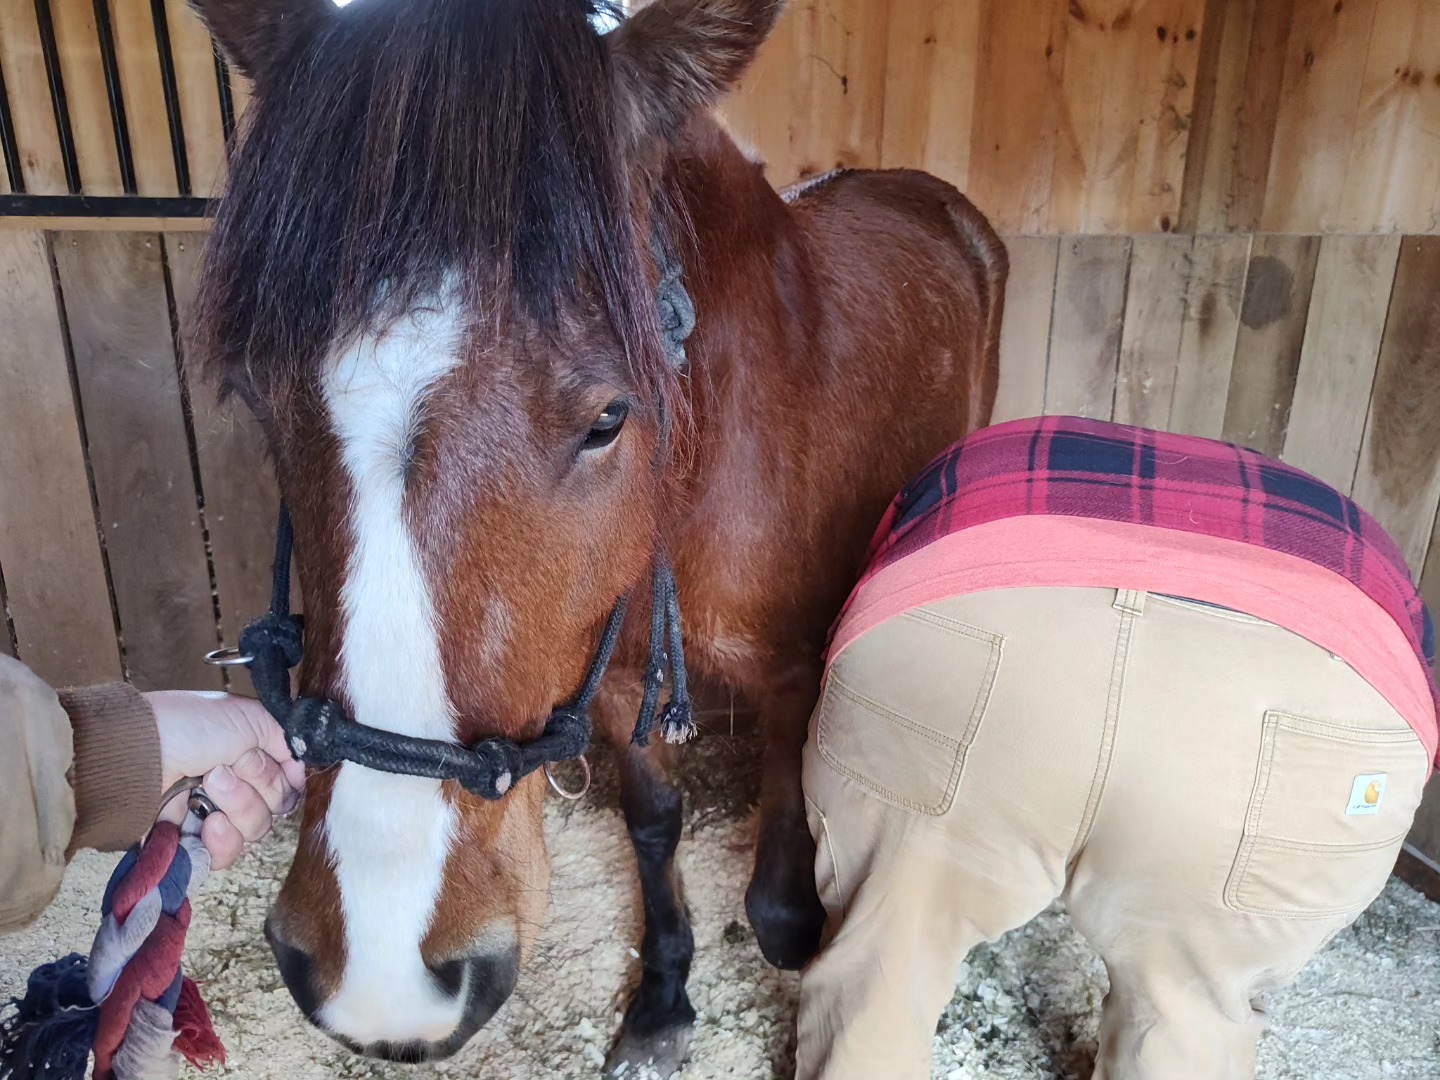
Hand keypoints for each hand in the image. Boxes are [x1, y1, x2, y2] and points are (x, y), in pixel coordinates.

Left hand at [149, 691, 305, 869]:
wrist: (139, 753)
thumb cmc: (189, 725)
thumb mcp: (251, 717)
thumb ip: (287, 741)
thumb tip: (302, 770)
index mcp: (249, 757)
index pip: (288, 783)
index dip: (286, 779)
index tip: (280, 766)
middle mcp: (234, 787)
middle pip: (275, 808)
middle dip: (257, 787)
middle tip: (224, 768)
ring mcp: (212, 815)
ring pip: (254, 831)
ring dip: (237, 807)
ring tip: (208, 786)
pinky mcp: (192, 843)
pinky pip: (226, 855)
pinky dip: (222, 840)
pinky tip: (208, 821)